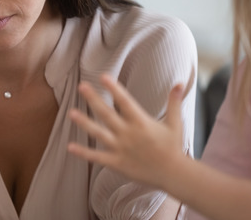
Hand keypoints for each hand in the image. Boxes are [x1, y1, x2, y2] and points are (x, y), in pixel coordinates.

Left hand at [67, 74, 193, 189]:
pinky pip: (97, 157)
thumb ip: (174, 102)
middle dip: (93, 99)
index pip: (125, 101)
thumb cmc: (173, 147)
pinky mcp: (117, 163)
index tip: (103, 76)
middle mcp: (128, 134)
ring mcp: (121, 149)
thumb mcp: (175, 123)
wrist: (173, 175)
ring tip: (71, 113)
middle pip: (107, 114)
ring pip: (99, 133)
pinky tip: (70, 147)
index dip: (114, 88)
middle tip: (82, 86)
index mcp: (141, 122)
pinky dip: (83, 153)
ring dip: (84, 123)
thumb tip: (180, 83)